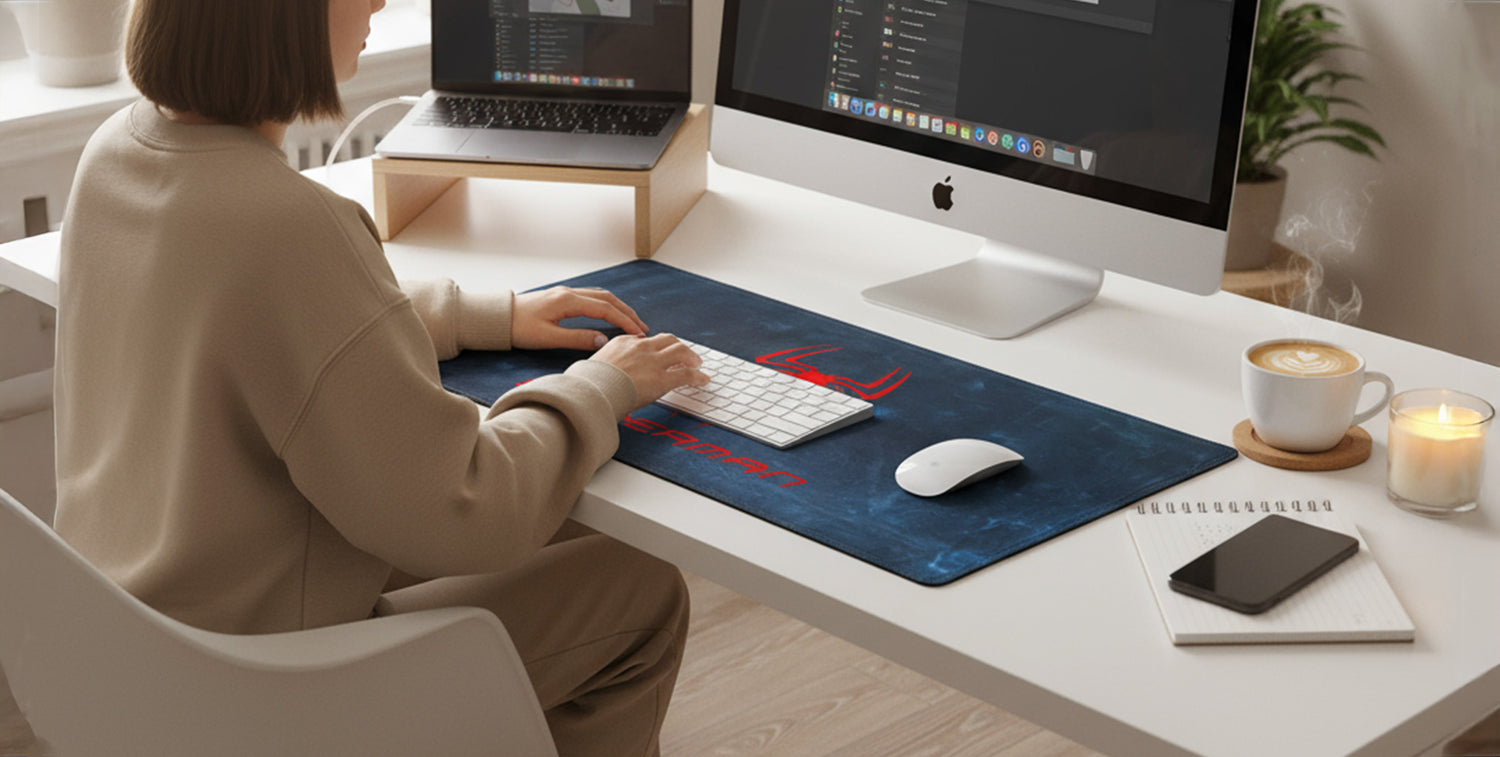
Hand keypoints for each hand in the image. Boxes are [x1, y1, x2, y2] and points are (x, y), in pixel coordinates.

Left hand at [511, 286, 648, 350]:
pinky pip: (590, 298)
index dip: (624, 321)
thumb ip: (577, 338)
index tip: (638, 333)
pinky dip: (605, 305)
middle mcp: (569, 293)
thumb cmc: (519, 329)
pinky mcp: (560, 297)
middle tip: (642, 328)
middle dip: (627, 312)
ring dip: (617, 307)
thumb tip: (604, 340)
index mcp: (568, 301)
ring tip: (630, 322)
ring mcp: (564, 293)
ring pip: (599, 296)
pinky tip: (608, 314)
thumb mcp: (549, 338)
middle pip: (607, 299)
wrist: (497, 318)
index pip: (605, 309)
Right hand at [590, 333, 709, 408]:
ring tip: (697, 364)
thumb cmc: (588, 384)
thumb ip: (606, 361)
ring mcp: (653, 362)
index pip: (647, 340)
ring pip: (681, 351)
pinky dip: (698, 376)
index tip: (661, 353)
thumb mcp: (593, 364)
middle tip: (685, 355)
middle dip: (679, 347)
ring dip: (692, 357)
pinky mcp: (663, 379)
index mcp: (623, 342)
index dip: (657, 347)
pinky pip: (687, 374)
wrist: (592, 392)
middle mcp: (641, 348)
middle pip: (668, 340)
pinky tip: (703, 380)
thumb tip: (605, 368)